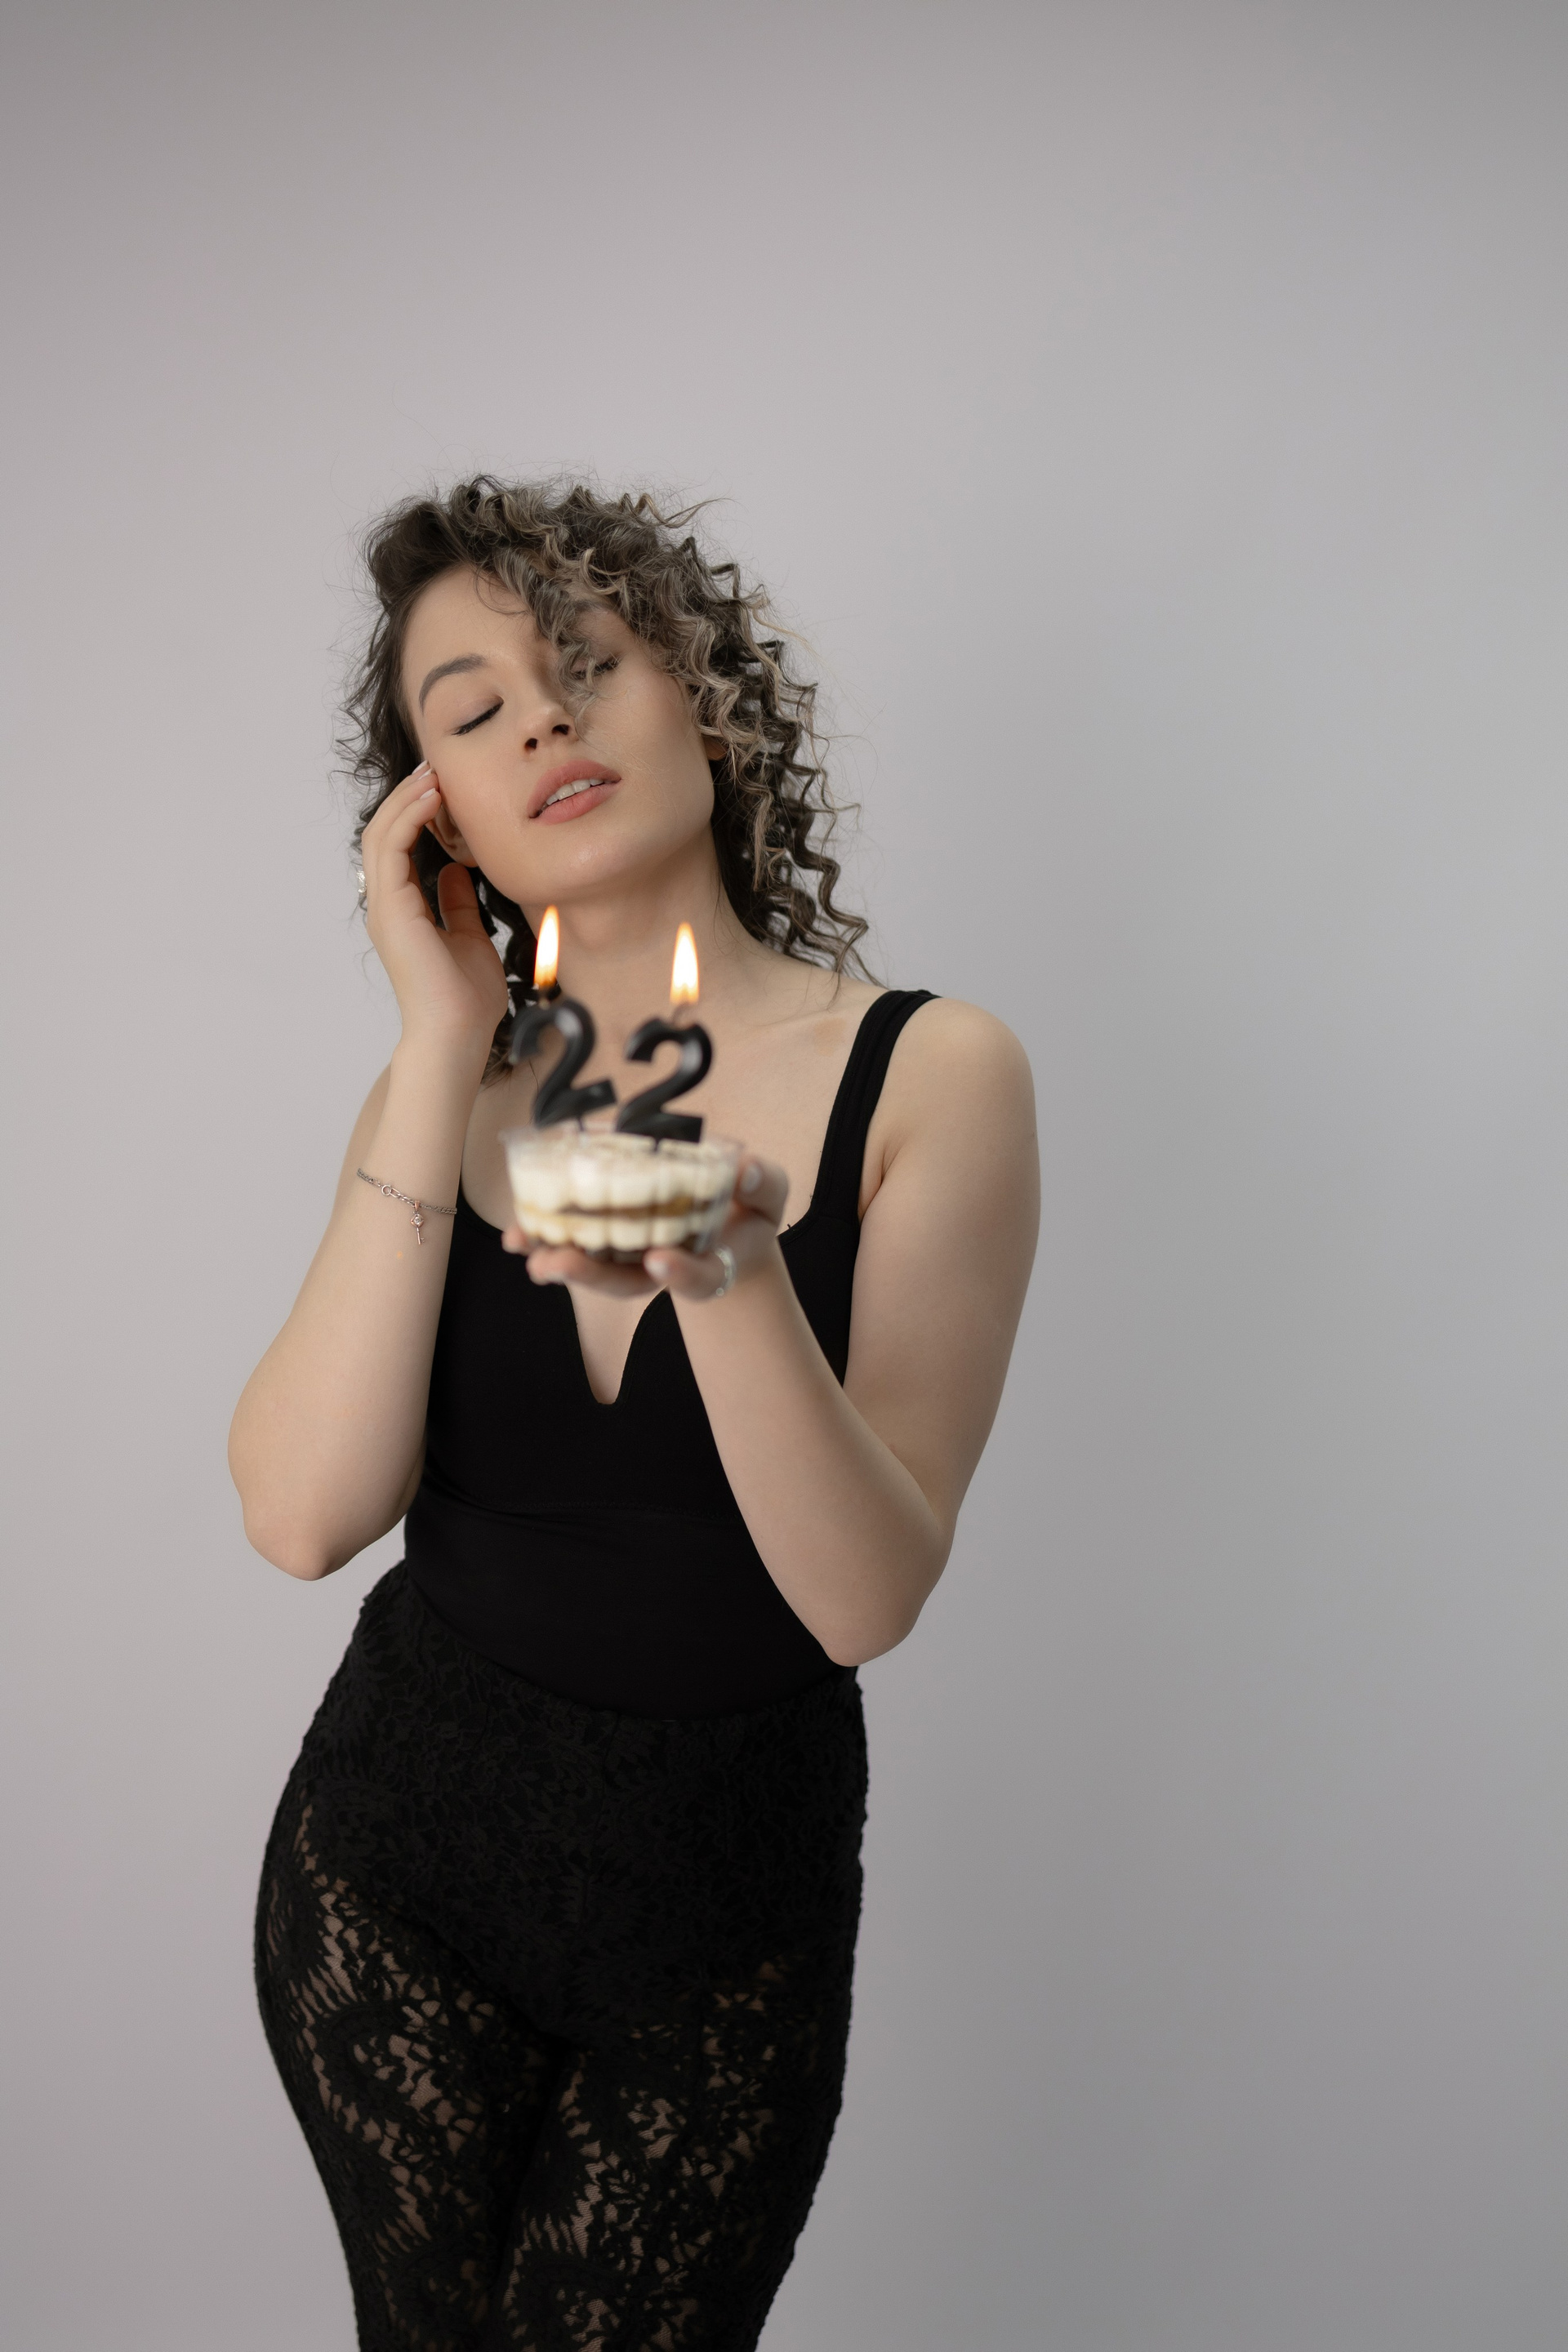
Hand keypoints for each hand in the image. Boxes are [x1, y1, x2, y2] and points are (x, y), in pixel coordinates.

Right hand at [361, 764, 509, 1062]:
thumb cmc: (466, 999)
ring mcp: (385, 907)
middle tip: (435, 767)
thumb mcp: (470, 938)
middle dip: (408, 796)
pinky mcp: (391, 910)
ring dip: (406, 800)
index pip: (401, 847)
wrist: (457, 1034)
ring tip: (433, 774)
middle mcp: (387, 906)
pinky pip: (392, 849)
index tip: (444, 788)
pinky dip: (409, 818)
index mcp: (403, 911)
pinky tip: (432, 799)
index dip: (417, 814)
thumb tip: (457, 873)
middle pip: (385, 833)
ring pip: (381, 834)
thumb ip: (459, 905)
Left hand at [503, 1155, 789, 1300]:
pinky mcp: (612, 1238)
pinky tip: (515, 1229)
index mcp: (709, 1265)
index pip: (697, 1276)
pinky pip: (576, 1242)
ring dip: (553, 1257)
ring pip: (593, 1267)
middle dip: (588, 1274)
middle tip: (551, 1265)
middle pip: (625, 1282)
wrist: (730, 1220)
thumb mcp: (770, 1196)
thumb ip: (763, 1184)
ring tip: (518, 1244)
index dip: (679, 1271)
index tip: (660, 1259)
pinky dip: (545, 1236)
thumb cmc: (750, 1208)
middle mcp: (663, 1267)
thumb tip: (748, 1170)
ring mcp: (635, 1257)